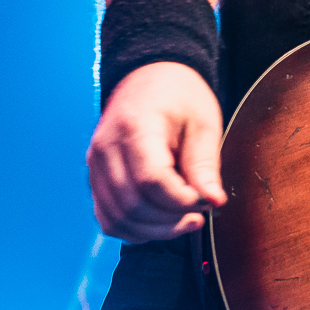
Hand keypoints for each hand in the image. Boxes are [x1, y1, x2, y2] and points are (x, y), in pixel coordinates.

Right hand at [87, 62, 227, 240]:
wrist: (148, 78)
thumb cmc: (178, 97)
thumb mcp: (203, 123)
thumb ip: (204, 164)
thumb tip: (213, 201)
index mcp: (135, 128)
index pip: (151, 181)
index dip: (181, 201)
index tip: (207, 202)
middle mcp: (106, 149)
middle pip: (132, 205)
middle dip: (170, 220)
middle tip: (200, 215)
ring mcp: (96, 165)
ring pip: (118, 218)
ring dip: (154, 231)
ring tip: (185, 221)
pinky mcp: (96, 178)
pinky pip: (108, 218)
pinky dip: (134, 230)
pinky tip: (160, 224)